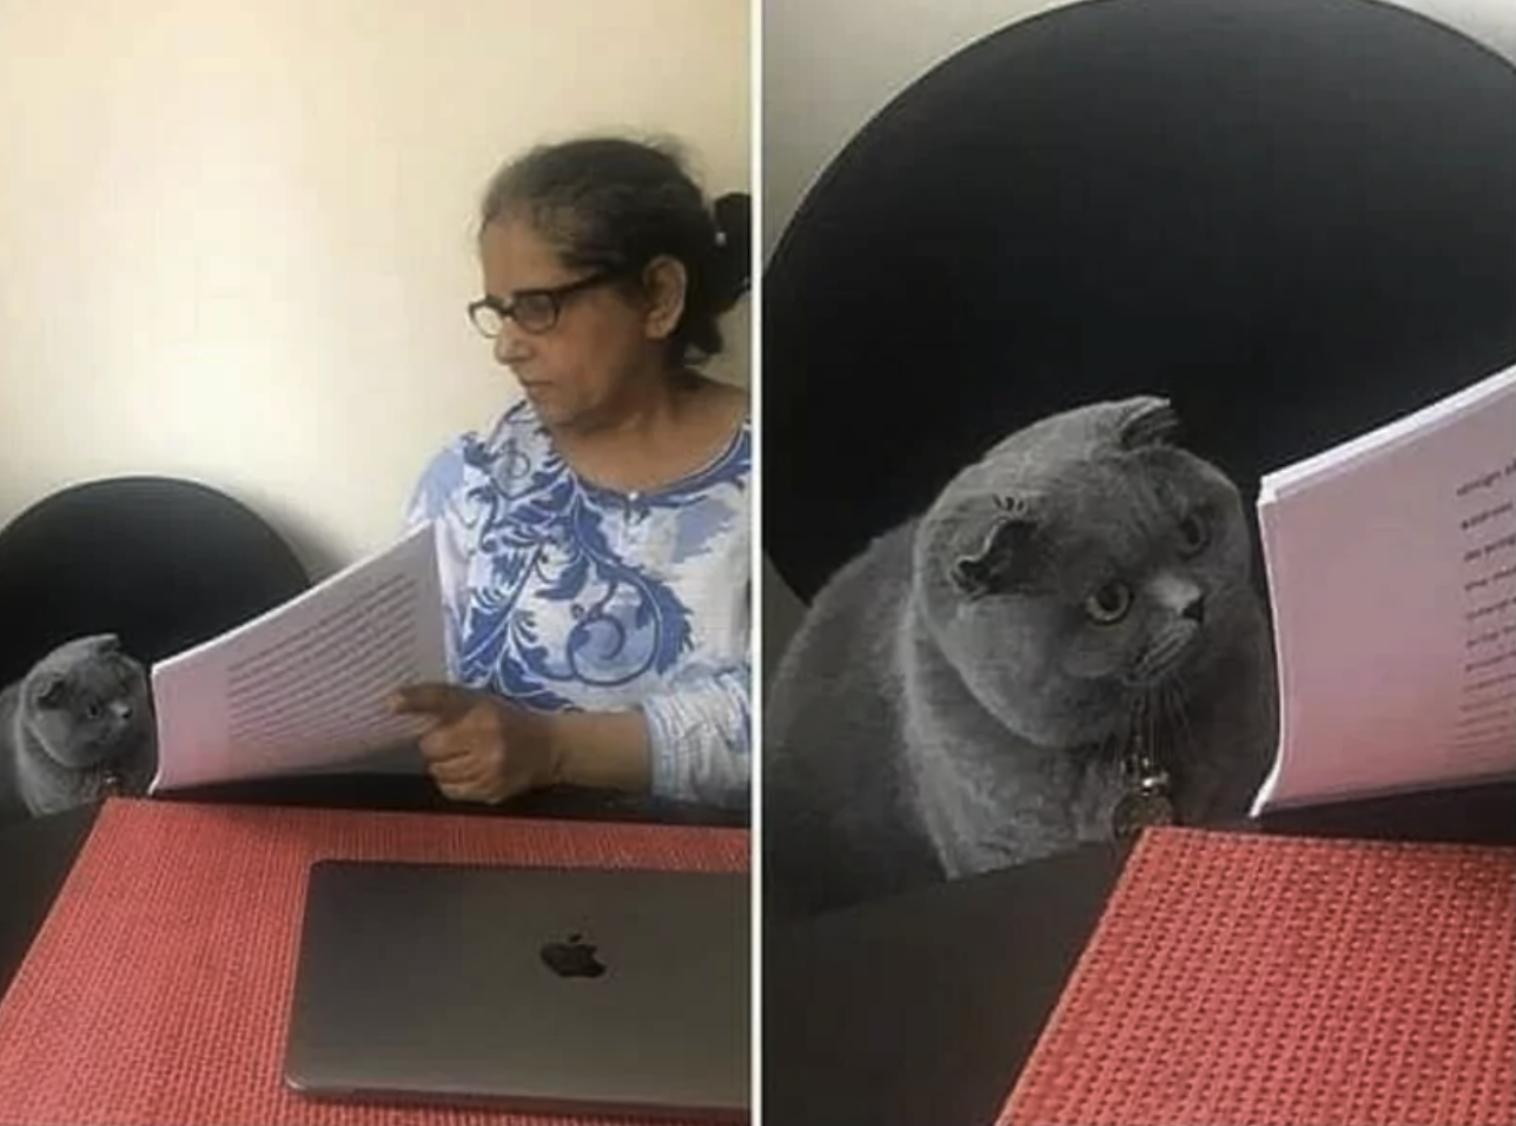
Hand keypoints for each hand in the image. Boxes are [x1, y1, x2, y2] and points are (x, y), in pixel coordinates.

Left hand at [387, 683, 561, 804]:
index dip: (415, 700)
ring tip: (463, 756)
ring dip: (443, 765)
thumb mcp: (479, 700)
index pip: (443, 699)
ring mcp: (489, 767)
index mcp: (482, 708)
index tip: (391, 703)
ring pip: (439, 771)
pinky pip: (451, 790)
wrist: (549, 747)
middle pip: (431, 746)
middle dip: (436, 744)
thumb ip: (442, 702)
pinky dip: (452, 782)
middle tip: (454, 740)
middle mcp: (485, 736)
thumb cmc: (506, 719)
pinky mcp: (491, 790)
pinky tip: (468, 772)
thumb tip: (393, 704)